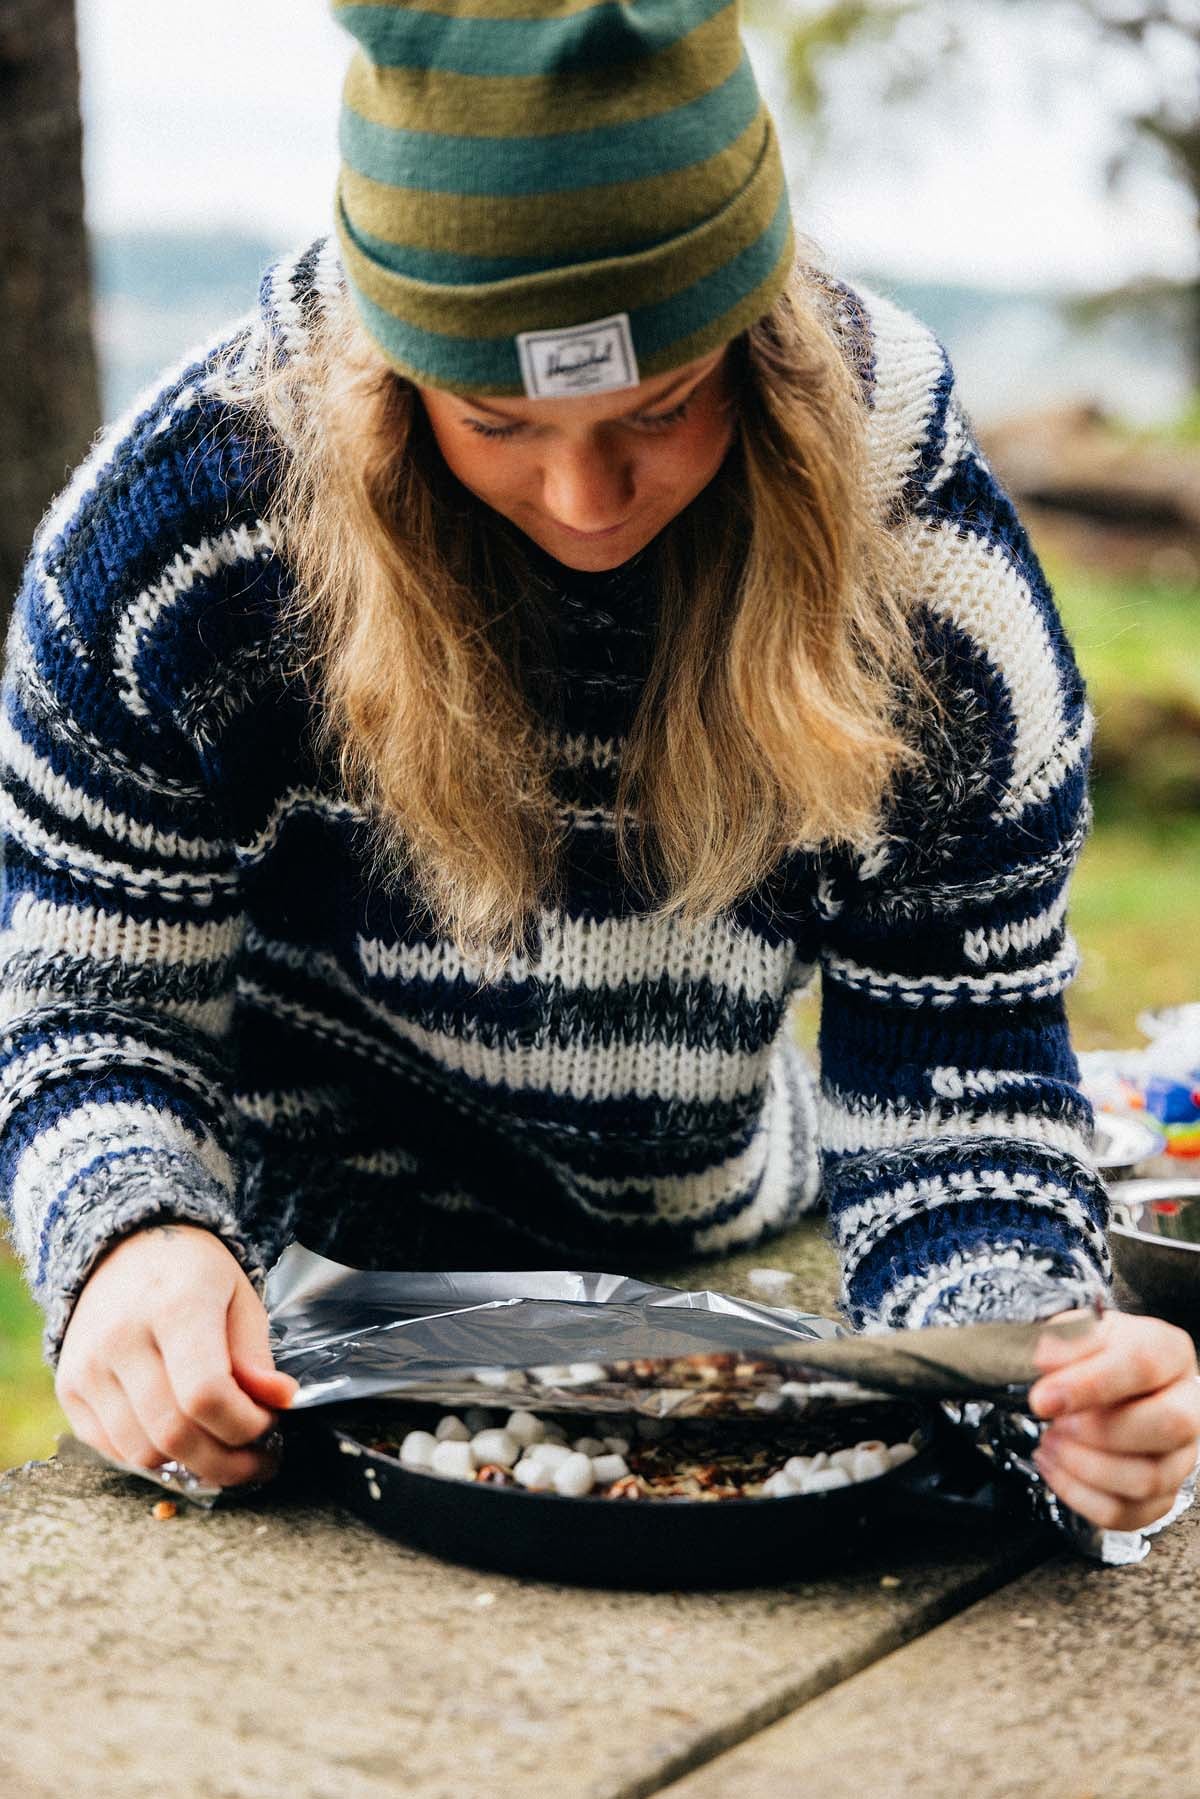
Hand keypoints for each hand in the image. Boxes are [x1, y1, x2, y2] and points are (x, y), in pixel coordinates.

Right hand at [56, 1223, 296, 1487]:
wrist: (125, 1249)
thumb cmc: (193, 1274)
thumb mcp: (240, 1298)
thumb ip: (256, 1356)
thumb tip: (278, 1402)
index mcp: (174, 1306)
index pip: (206, 1395)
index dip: (245, 1425)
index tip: (269, 1422)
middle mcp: (121, 1338)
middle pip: (173, 1433)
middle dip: (226, 1461)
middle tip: (257, 1459)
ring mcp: (88, 1367)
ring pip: (141, 1452)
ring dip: (191, 1467)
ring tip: (223, 1452)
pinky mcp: (69, 1389)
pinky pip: (112, 1450)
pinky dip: (153, 1459)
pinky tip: (183, 1443)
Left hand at [1029, 1310, 1199, 1531]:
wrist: (1097, 1378)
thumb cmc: (1092, 1353)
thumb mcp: (1075, 1329)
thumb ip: (1063, 1341)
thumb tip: (1049, 1362)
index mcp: (1168, 1352)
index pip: (1142, 1365)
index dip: (1090, 1385)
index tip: (1044, 1398)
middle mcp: (1187, 1403)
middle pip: (1168, 1426)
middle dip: (1100, 1432)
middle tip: (1056, 1424)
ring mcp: (1180, 1454)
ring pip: (1148, 1479)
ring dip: (1085, 1467)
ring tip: (1050, 1442)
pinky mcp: (1161, 1494)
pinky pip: (1127, 1513)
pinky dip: (1080, 1496)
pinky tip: (1054, 1467)